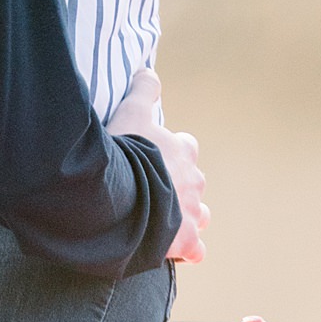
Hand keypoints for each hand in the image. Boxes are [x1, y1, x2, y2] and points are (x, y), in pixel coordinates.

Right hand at [108, 67, 208, 263]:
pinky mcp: (186, 241)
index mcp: (183, 151)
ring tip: (161, 220)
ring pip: (199, 215)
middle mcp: (194, 181)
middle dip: (178, 187)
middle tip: (149, 190)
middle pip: (193, 183)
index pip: (185, 147)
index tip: (152, 157)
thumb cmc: (124, 152)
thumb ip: (142, 89)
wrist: (120, 195)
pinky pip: (196, 250)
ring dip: (185, 217)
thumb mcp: (130, 111)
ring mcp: (192, 213)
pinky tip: (171, 249)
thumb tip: (150, 70)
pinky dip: (187, 250)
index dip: (170, 153)